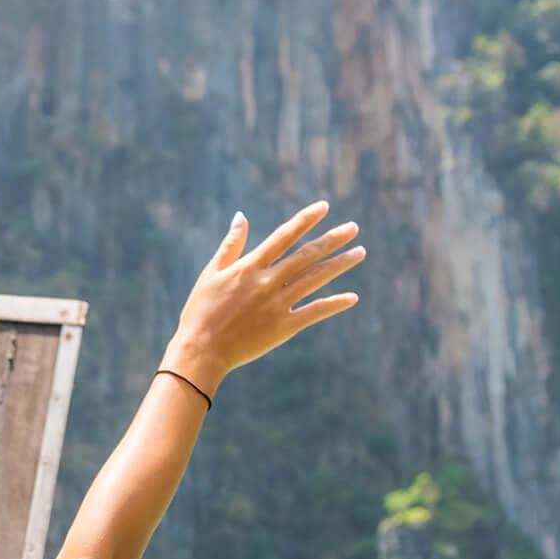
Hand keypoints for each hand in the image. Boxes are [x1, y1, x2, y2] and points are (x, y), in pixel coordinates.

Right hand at [161, 200, 364, 394]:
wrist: (201, 351)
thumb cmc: (200, 312)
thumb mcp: (211, 274)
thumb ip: (230, 245)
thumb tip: (241, 216)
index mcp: (250, 267)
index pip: (284, 236)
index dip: (305, 220)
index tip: (324, 207)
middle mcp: (267, 282)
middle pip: (307, 255)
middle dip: (332, 239)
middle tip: (353, 228)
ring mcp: (277, 304)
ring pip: (315, 279)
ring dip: (339, 264)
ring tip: (359, 252)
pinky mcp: (283, 327)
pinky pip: (314, 312)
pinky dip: (334, 304)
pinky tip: (352, 297)